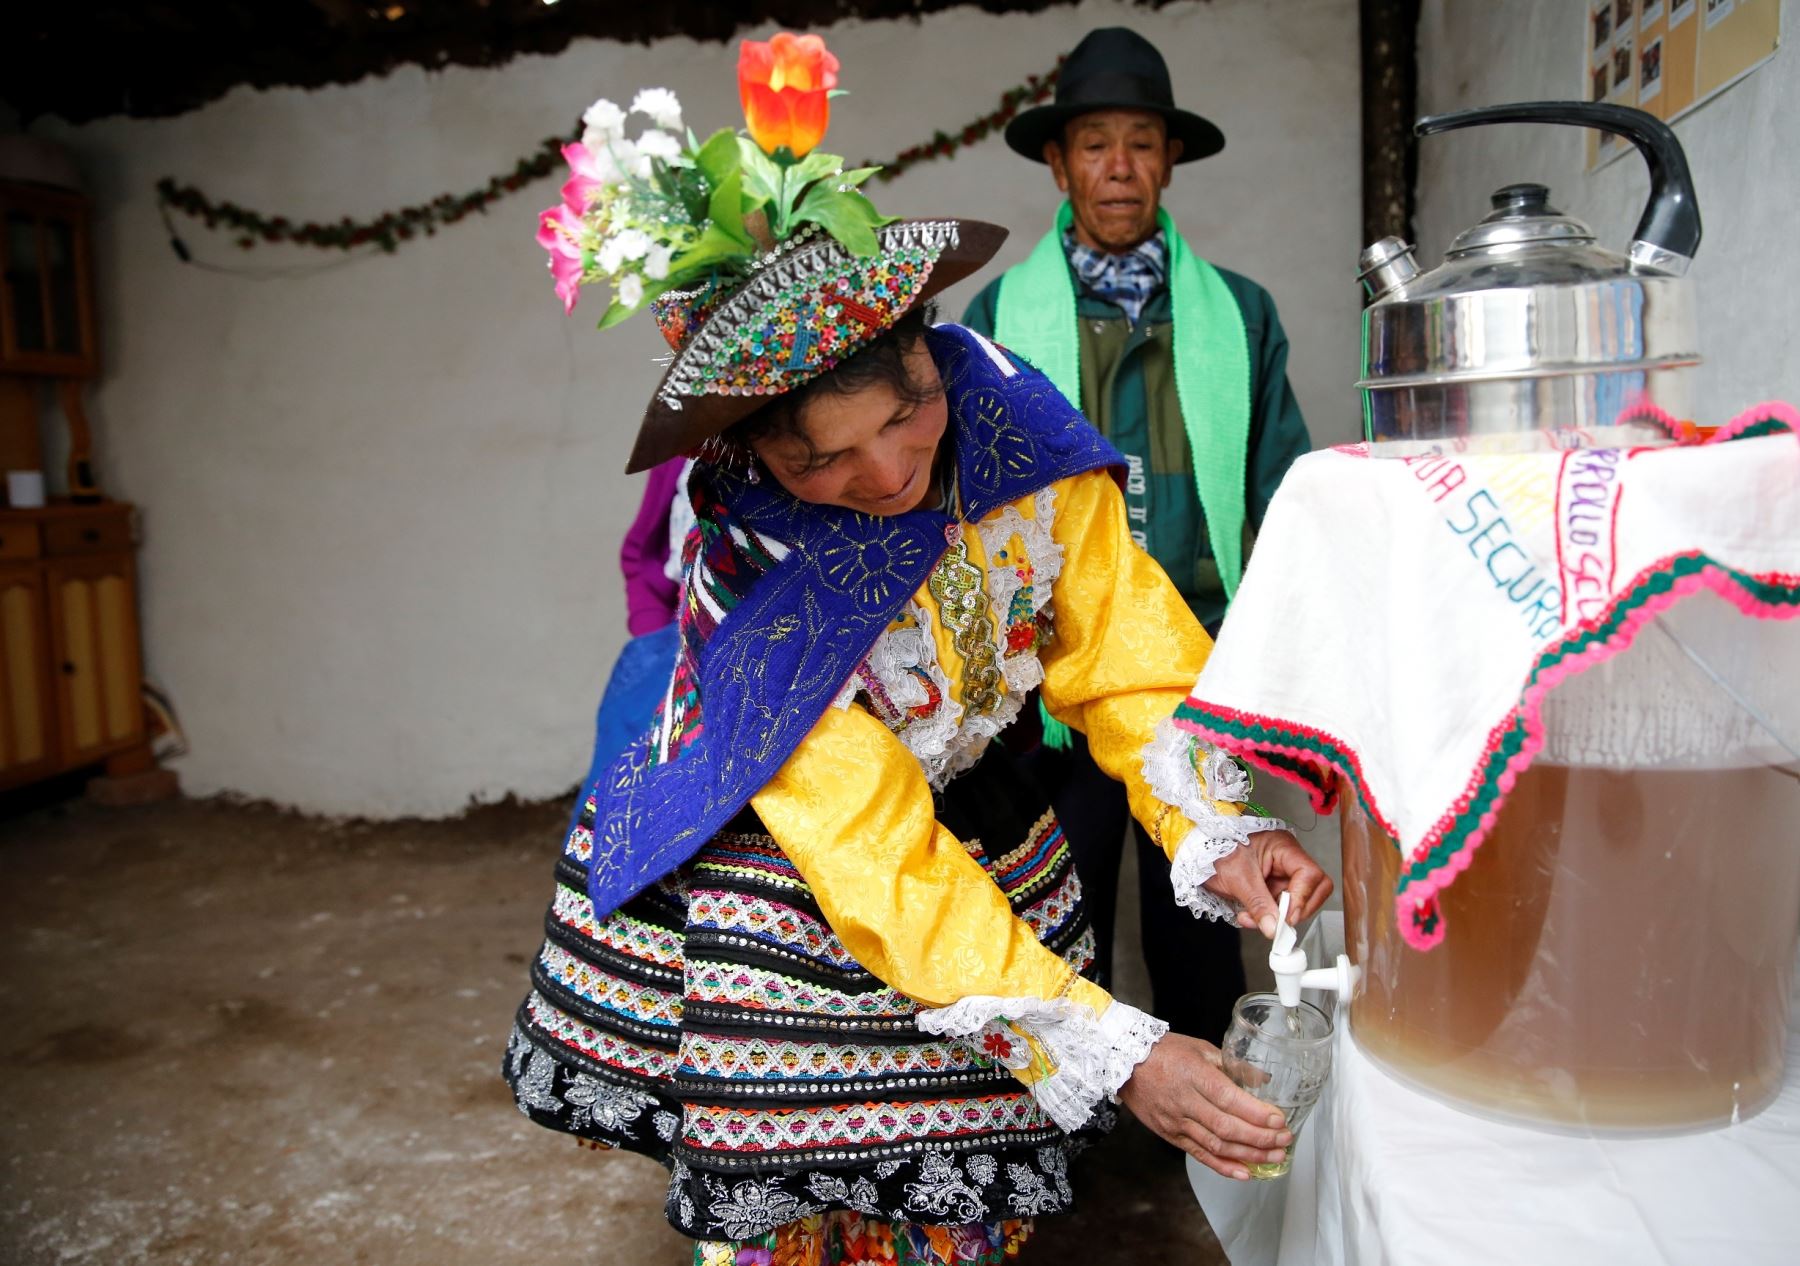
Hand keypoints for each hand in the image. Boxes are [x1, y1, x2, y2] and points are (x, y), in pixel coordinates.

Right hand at [1117, 1033, 1292, 1179]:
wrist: (1122, 1062)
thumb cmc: (1162, 1051)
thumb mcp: (1200, 1048)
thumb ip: (1232, 1066)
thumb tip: (1261, 1081)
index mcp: (1193, 1075)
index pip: (1230, 1100)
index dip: (1257, 1114)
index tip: (1280, 1120)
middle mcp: (1184, 1102)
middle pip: (1227, 1128)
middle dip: (1260, 1138)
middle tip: (1284, 1141)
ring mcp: (1176, 1122)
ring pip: (1216, 1146)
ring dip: (1248, 1156)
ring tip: (1273, 1157)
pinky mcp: (1170, 1135)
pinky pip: (1200, 1155)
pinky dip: (1223, 1167)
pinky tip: (1244, 1173)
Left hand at [1204, 828, 1332, 938]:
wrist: (1197, 853)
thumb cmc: (1215, 851)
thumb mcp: (1237, 878)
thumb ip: (1258, 904)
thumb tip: (1274, 928)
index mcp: (1283, 847)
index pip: (1309, 874)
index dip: (1302, 898)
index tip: (1286, 917)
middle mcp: (1287, 859)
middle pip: (1314, 888)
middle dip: (1295, 910)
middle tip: (1277, 922)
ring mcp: (1280, 874)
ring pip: (1297, 902)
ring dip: (1277, 917)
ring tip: (1252, 919)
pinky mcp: (1271, 887)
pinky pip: (1279, 907)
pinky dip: (1267, 916)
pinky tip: (1249, 916)